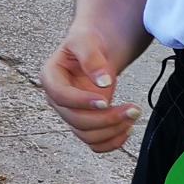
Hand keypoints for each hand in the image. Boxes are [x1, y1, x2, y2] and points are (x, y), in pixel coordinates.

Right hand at [41, 27, 139, 153]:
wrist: (96, 49)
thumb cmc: (87, 41)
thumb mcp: (86, 40)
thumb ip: (91, 58)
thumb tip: (102, 82)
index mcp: (51, 77)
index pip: (60, 96)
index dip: (80, 102)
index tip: (104, 101)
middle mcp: (58, 100)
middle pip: (76, 120)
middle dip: (105, 119)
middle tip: (132, 109)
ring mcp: (71, 113)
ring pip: (86, 135)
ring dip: (111, 131)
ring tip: (133, 115)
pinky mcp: (85, 122)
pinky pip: (95, 142)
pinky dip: (111, 142)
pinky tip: (127, 128)